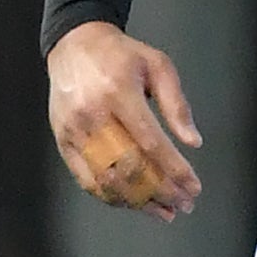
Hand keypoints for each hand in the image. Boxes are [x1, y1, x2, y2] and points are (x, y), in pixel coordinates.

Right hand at [48, 22, 202, 218]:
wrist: (75, 45)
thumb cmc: (121, 55)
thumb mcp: (158, 66)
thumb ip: (177, 104)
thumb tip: (192, 141)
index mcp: (118, 92)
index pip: (151, 143)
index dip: (174, 171)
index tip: (193, 187)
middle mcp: (93, 114)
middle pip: (129, 167)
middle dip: (161, 192)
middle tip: (184, 204)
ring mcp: (74, 131)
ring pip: (107, 179)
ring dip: (139, 202)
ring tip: (164, 211)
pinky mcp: (63, 141)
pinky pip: (87, 180)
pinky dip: (112, 197)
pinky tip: (133, 203)